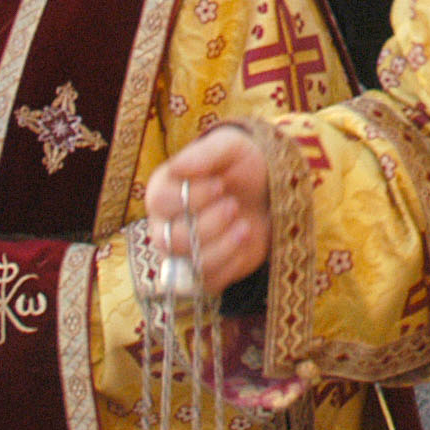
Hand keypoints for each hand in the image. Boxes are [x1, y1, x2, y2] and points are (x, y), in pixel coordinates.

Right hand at [144, 128, 270, 293]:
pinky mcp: (207, 273)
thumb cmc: (243, 164)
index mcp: (162, 191)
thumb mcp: (230, 147)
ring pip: (190, 264)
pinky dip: (232, 262)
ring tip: (244, 225)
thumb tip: (178, 167)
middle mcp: (165, 226)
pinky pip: (209, 282)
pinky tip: (246, 241)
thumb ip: (205, 153)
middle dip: (210, 222)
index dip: (192, 196)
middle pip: (172, 239)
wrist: (269, 190)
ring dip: (223, 245)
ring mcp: (184, 254)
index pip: (160, 202)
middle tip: (233, 204)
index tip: (221, 184)